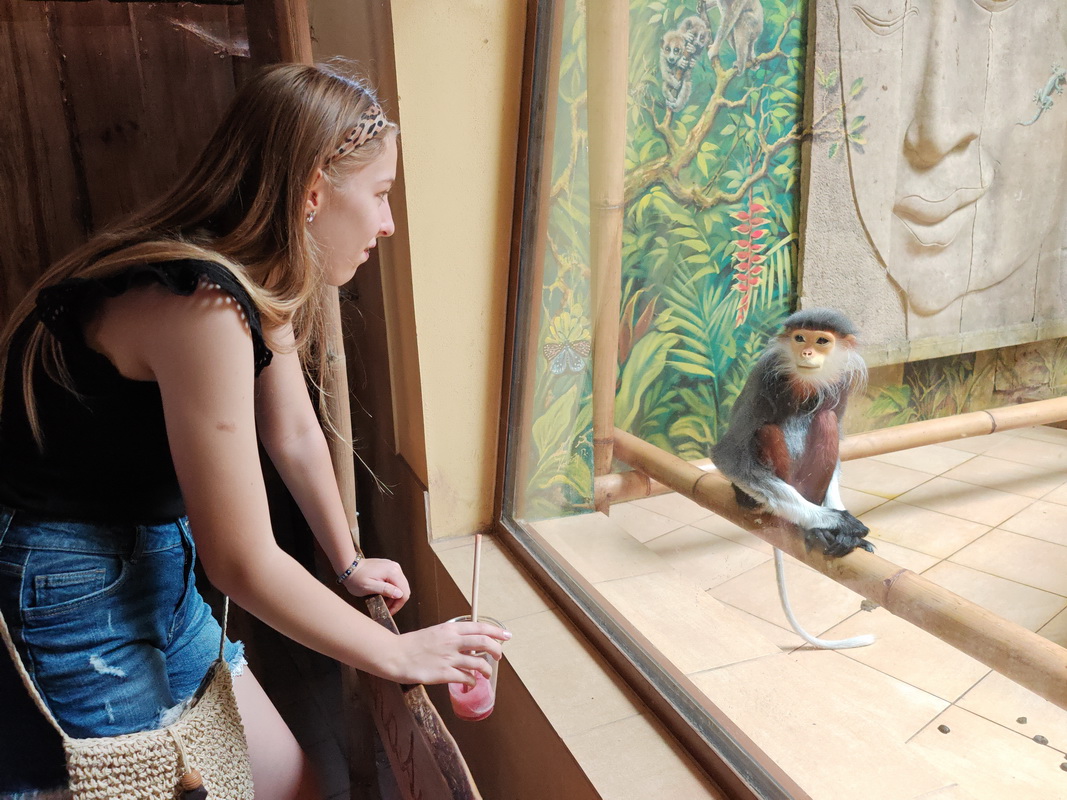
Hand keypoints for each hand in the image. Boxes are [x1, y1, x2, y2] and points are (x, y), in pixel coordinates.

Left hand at [341, 557, 410, 613]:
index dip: (398, 605)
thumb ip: (385, 590)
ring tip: (383, 602)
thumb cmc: (356, 578)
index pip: (404, 592)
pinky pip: (396, 581)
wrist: (349, 566)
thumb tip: (400, 594)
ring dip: (394, 596)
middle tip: (386, 609)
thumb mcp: (369, 587)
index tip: (390, 612)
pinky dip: (392, 590)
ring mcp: (393, 567)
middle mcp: (395, 568)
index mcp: (392, 572)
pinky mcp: (389, 568)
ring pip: (401, 586)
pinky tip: (383, 594)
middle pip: (404, 589)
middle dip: (397, 601)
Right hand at [387, 621, 510, 686]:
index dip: (496, 631)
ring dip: (486, 670)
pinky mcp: (444, 674)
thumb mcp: (435, 632)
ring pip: (478, 663)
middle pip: (484, 642)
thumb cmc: (413, 644)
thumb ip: (452, 636)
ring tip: (486, 674)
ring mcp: (449, 658)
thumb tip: (468, 641)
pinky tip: (470, 682)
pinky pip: (466, 677)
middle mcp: (452, 641)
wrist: (396, 655)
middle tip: (500, 656)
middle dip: (497, 649)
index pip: (480, 626)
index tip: (507, 635)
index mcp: (450, 628)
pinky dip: (472, 681)